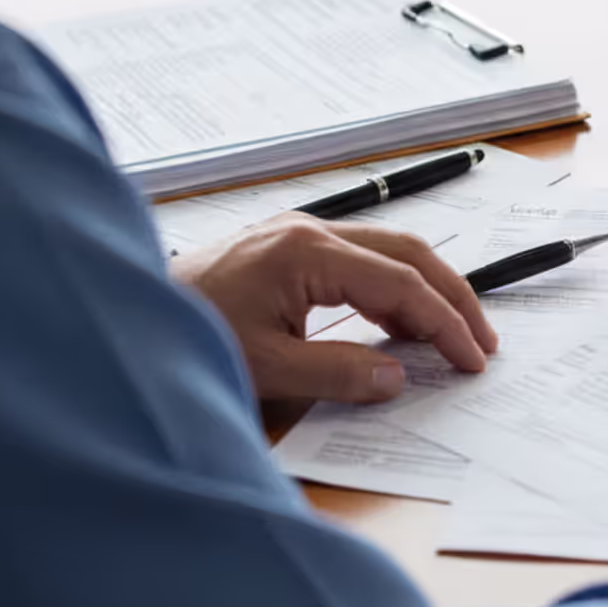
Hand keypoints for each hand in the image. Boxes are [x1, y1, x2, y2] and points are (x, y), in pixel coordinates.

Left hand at [172, 216, 499, 404]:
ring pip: (387, 251)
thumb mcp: (267, 368)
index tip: (472, 360)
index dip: (444, 323)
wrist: (125, 319)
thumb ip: (340, 372)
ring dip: (425, 291)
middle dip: (452, 296)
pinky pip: (359, 261)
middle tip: (482, 342)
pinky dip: (390, 291)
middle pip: (406, 252)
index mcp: (306, 252)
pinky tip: (399, 327)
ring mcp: (297, 233)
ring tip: (451, 338)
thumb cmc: (187, 337)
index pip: (400, 284)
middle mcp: (307, 230)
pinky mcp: (286, 248)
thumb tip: (398, 376)